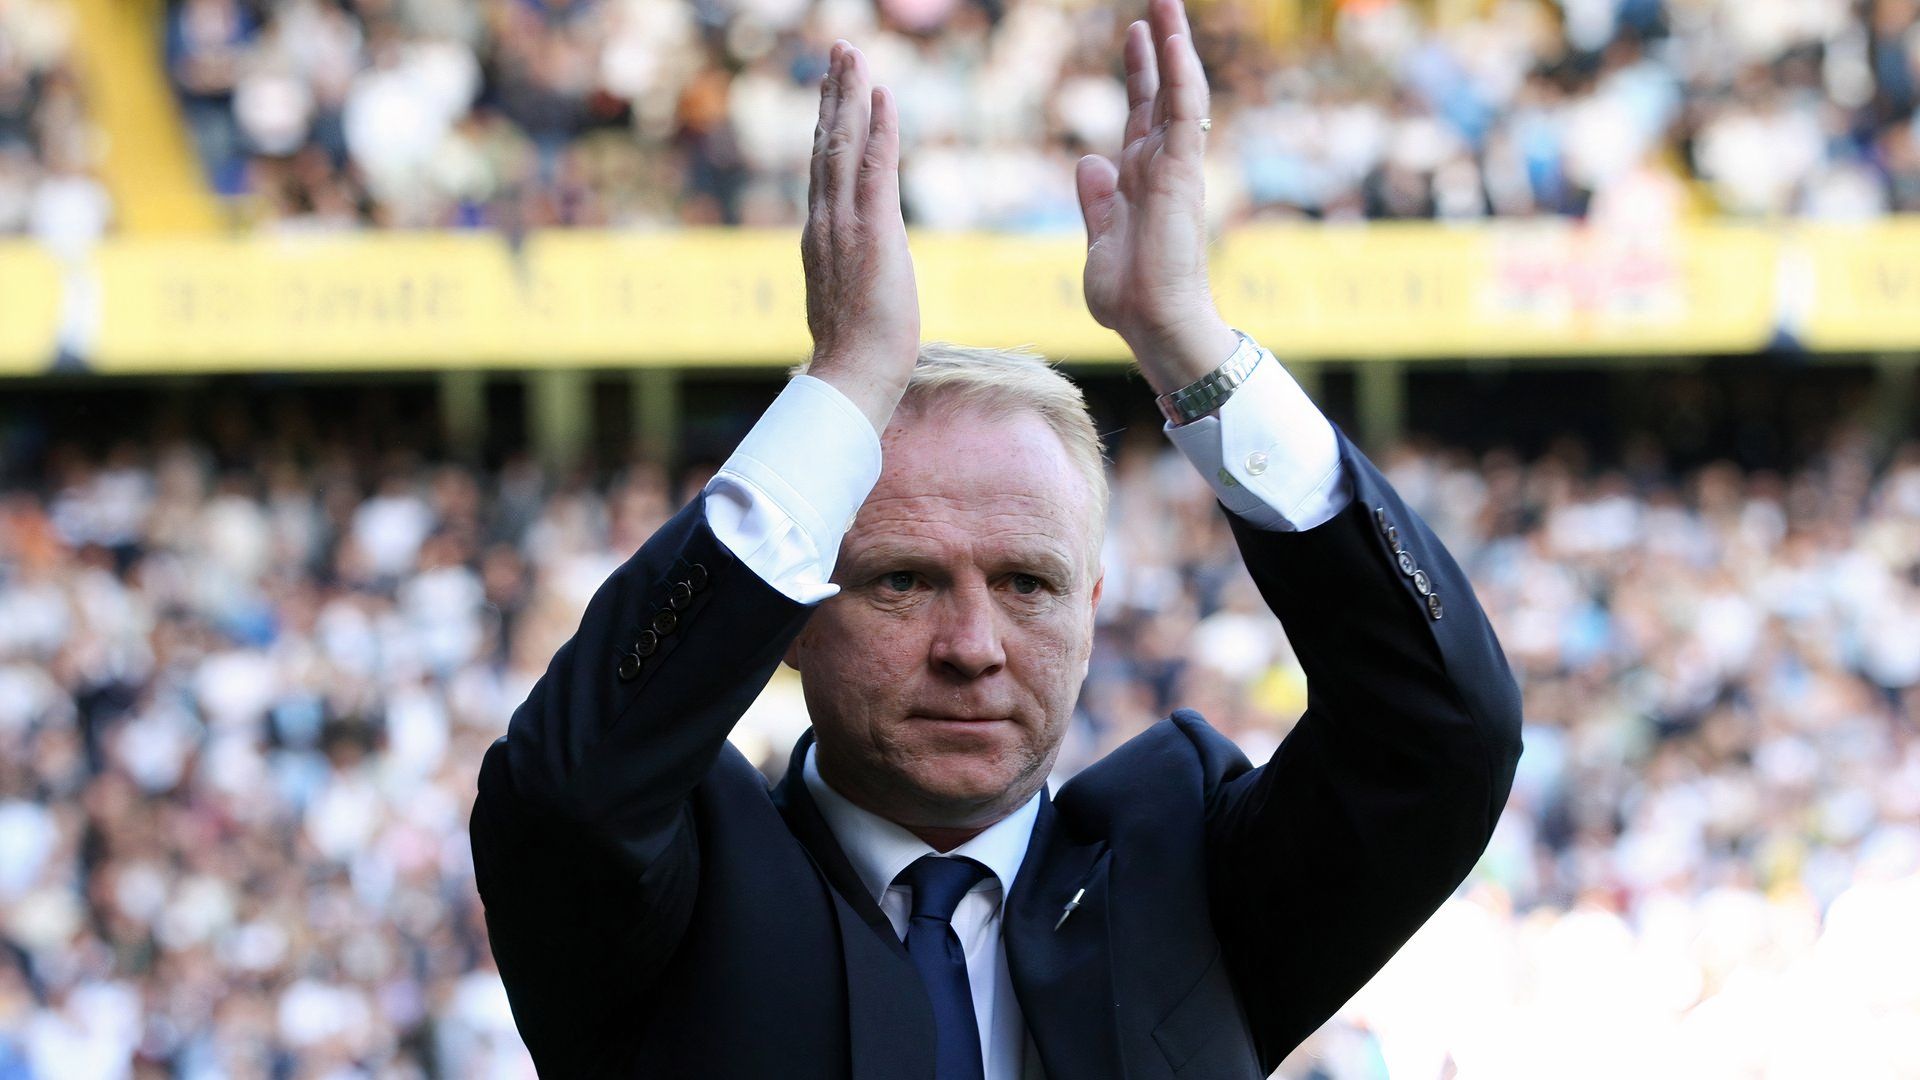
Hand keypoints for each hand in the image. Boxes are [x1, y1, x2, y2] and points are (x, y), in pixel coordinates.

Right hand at [801, 41, 919, 434]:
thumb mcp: (845, 302)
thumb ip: (843, 275)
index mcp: (820, 237)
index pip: (823, 170)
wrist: (852, 376)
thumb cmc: (855, 355)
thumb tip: (849, 273)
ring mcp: (846, 225)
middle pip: (826, 145)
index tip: (831, 91)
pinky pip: (875, 168)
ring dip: (850, 96)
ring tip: (854, 56)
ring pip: (844, 146)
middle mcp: (825, 223)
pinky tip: (883, 96)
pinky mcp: (874, 232)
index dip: (826, 126)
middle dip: (833, 95)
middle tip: (840, 52)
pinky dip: (878, 129)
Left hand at [1075, 0, 1237, 393]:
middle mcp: (1161, 166)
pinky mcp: (1182, 173)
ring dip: (1175, 46)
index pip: (1142, 113)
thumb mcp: (1098, 239)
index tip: (1135, 35)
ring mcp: (1174, 167)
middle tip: (1160, 2)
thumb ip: (1096, 201)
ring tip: (1168, 3)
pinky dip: (1181, 75)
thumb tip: (1089, 161)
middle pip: (1162, 92)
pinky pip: (1185, 113)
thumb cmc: (1129, 296)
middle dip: (1160, 46)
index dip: (1140, 73)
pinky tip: (1174, 40)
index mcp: (1140, 179)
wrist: (1151, 323)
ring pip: (1180, 92)